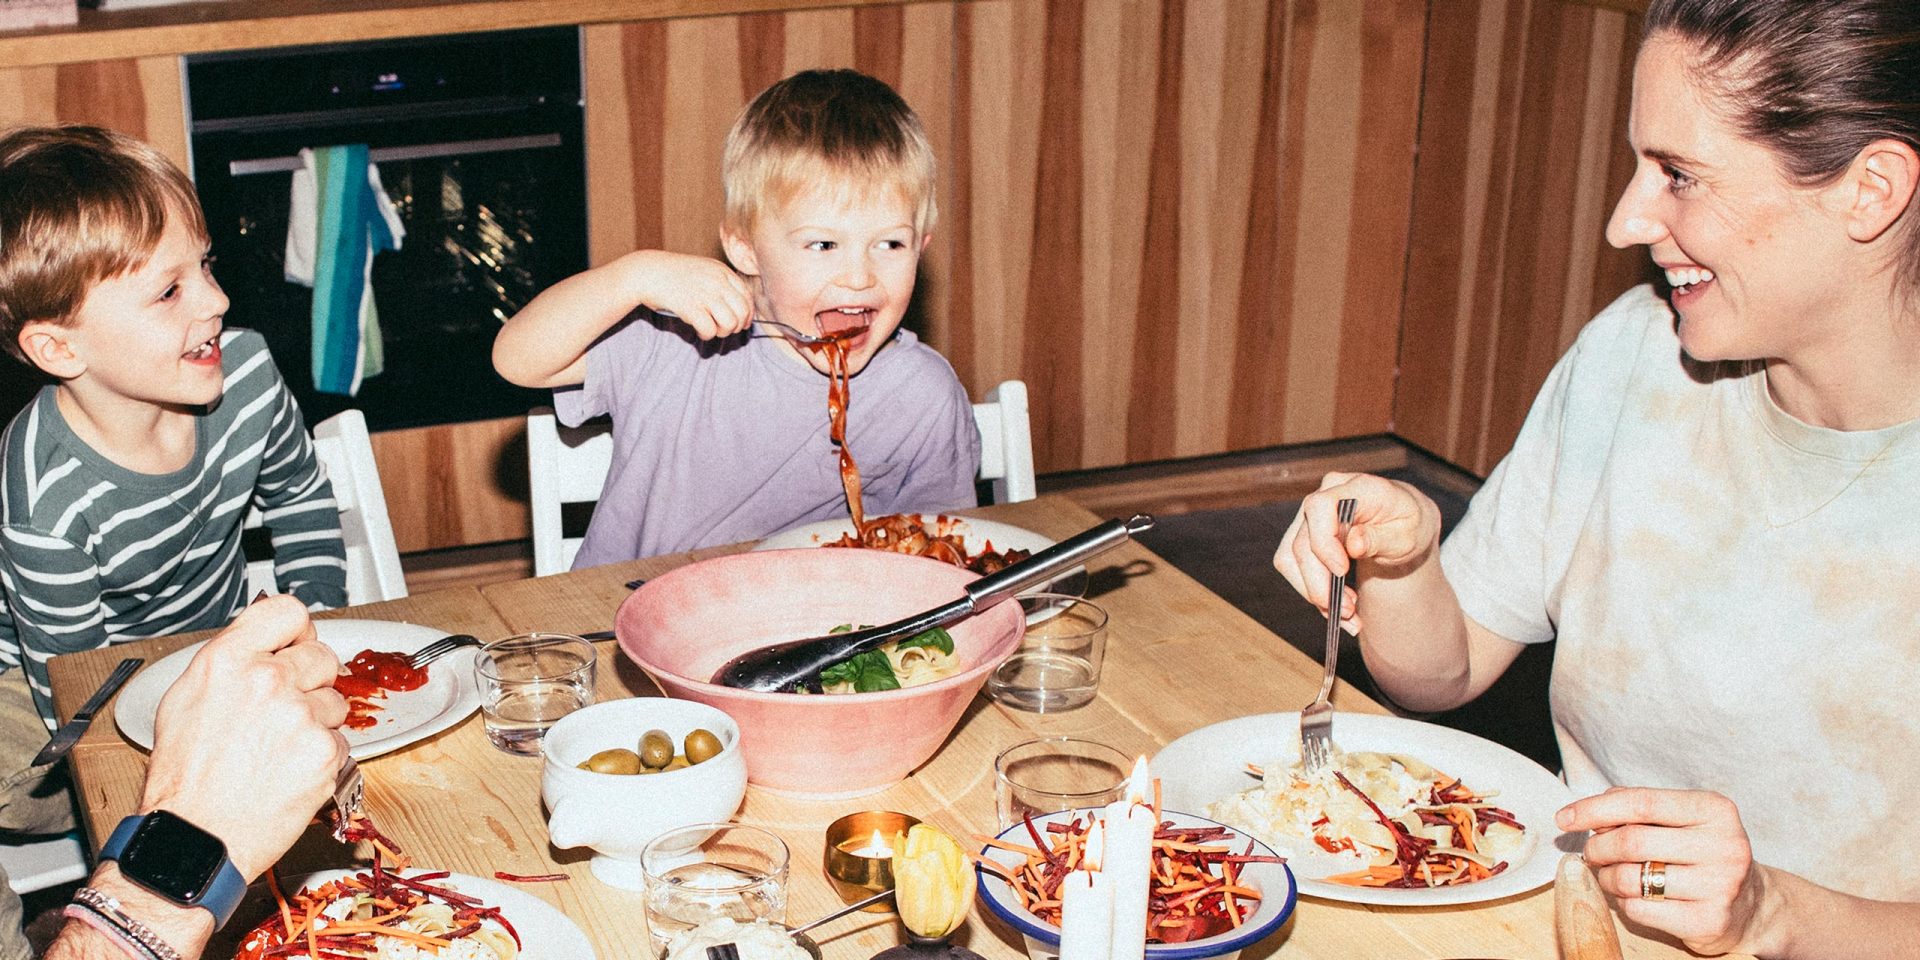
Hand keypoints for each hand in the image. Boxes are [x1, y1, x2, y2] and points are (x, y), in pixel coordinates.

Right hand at [140, 596, 349, 879]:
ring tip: (278, 750)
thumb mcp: (186, 701)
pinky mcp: (323, 752)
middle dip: (310, 681)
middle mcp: (266, 681)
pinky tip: (288, 772)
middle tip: (283, 713)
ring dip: (317, 722)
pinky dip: (321, 757)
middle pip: (322, 656)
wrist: (195, 839)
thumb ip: (231, 663)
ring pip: (335, 702)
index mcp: (227, 660)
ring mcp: (299, 716)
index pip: (288, 612)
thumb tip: (263, 642)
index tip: (295, 644)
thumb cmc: (184, 779)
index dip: (296, 631)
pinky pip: (340, 742)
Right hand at [627, 250, 755, 339]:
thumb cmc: (675, 275)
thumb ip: (721, 284)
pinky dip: (707, 335)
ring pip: (730, 323)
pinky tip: (700, 331)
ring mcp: (704, 293)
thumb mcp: (703, 270)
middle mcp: (717, 281)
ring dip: (722, 332)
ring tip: (711, 330)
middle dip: (736, 326)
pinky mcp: (690, 306)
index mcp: (722, 271)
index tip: (741, 324)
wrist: (647, 272)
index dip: (747, 315)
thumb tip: (739, 310)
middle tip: (723, 329)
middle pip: (742, 312)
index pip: (747, 297)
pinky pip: (710, 330)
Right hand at [1272, 472, 1442, 632]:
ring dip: (1314, 591)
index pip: (1320, 507)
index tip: (1341, 571)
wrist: (1404, 522)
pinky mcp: (1302, 534)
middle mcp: (1326, 495)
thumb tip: (1353, 543)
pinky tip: (1336, 605)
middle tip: (1348, 611)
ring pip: (1291, 557)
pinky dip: (1311, 590)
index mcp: (1357, 487)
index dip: (1323, 541)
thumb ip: (1381, 538)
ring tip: (1347, 613)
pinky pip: (1293, 566)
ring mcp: (1310, 514)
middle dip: (1321, 584)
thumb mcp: (1410, 534)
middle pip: (1303, 541)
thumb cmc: (1410, 524)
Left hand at [1558, 787, 1768, 954]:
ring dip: (1608, 878)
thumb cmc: (1701, 854)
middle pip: (1631, 841)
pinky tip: (1636, 898)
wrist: (1751, 905)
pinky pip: (1641, 910)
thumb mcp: (1680, 819)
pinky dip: (1626, 904)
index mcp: (1714, 810)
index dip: (1595, 809)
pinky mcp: (1709, 921)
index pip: (1641, 802)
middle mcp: (1724, 846)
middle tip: (1591, 853)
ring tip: (1613, 876)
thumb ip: (1637, 807)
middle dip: (1598, 847)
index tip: (1565, 818)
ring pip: (1632, 879)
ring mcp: (1720, 886)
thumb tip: (1587, 812)